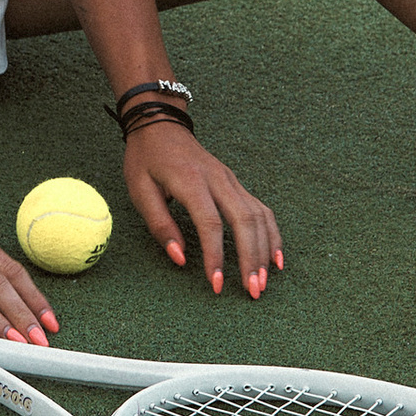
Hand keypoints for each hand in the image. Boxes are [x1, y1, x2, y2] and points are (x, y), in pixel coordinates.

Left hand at [123, 120, 282, 297]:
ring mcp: (232, 181)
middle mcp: (219, 180)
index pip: (210, 223)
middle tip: (252, 291)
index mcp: (191, 181)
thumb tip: (180, 259)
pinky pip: (262, 210)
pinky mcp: (237, 185)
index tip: (216, 284)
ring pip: (259, 217)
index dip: (215, 256)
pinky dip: (272, 235)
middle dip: (251, 260)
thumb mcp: (139, 190)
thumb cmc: (147, 160)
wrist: (162, 125)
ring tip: (263, 282)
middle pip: (245, 221)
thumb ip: (160, 225)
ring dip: (265, 252)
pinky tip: (275, 259)